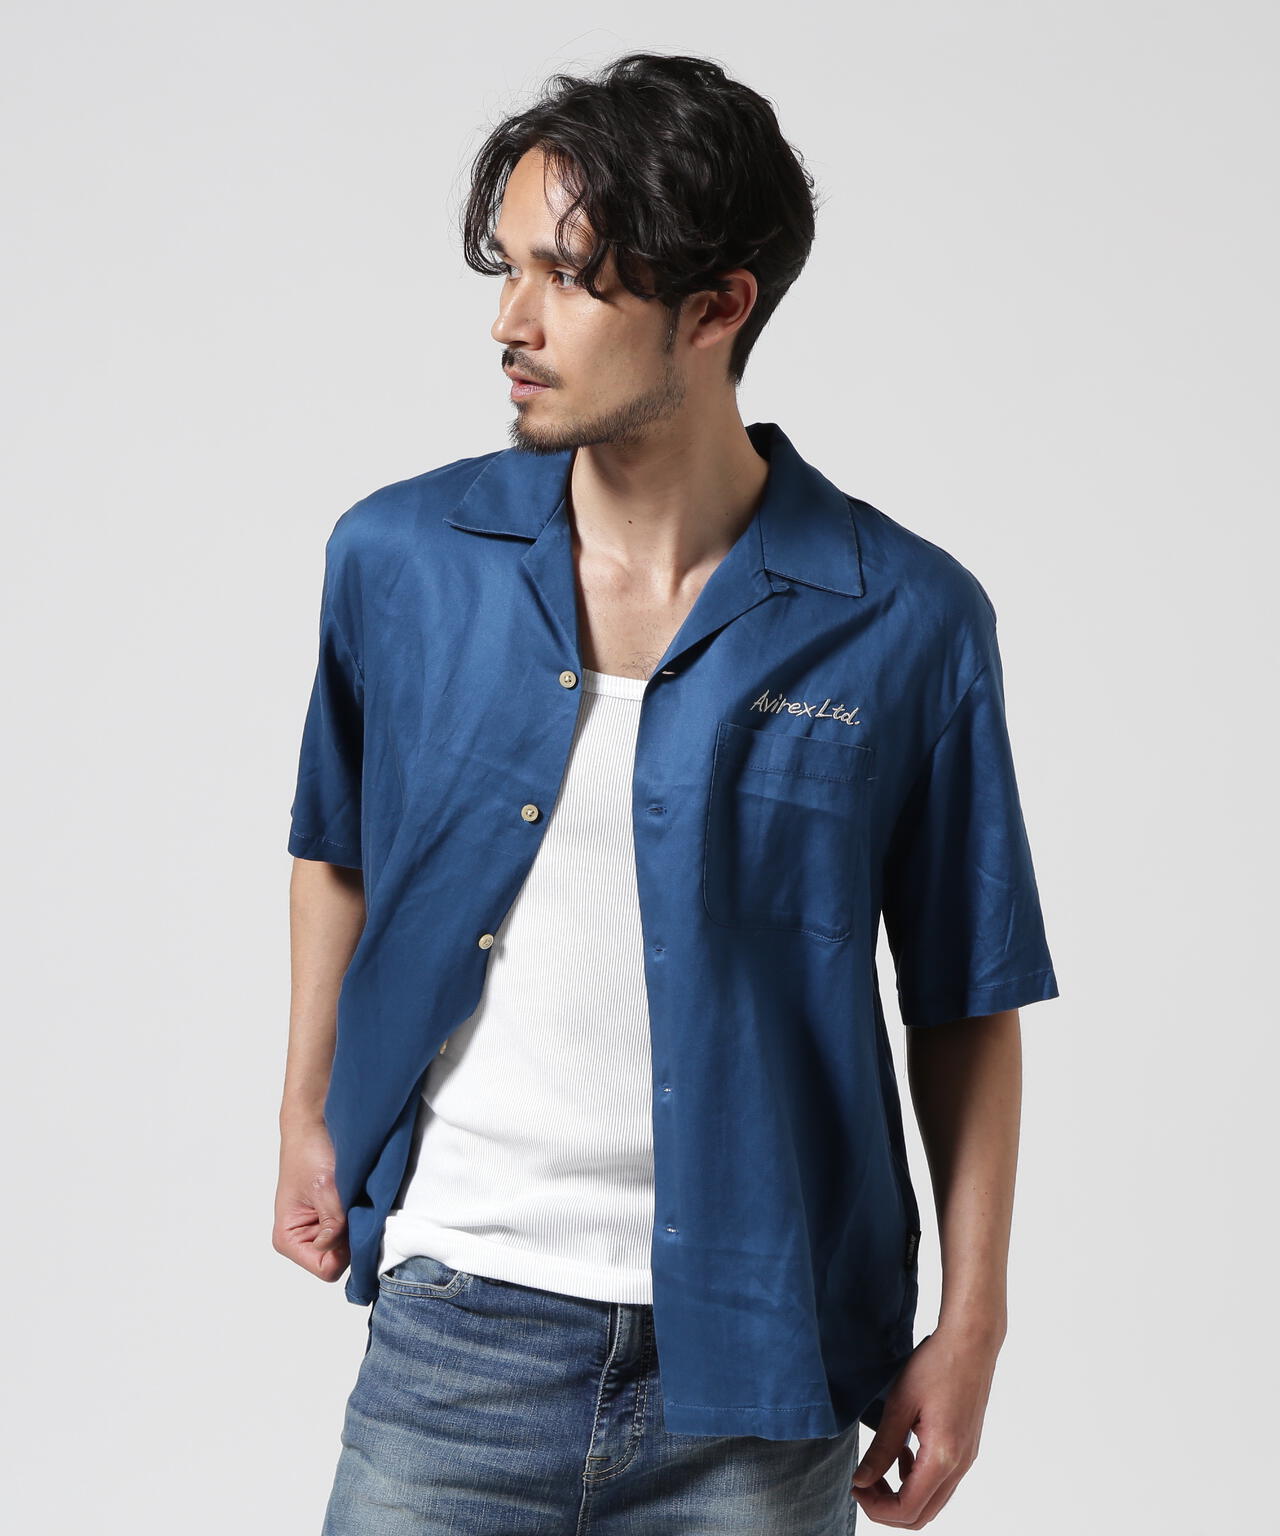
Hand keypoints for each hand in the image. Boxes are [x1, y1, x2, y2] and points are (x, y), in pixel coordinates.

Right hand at [273, 1121, 349, 1282]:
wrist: (314, 1123)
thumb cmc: (309, 1151)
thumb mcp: (325, 1189)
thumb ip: (334, 1224)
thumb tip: (344, 1252)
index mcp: (289, 1239)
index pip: (326, 1269)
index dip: (344, 1252)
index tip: (351, 1224)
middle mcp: (303, 1239)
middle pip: (340, 1260)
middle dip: (352, 1237)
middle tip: (355, 1207)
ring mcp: (319, 1228)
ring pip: (349, 1245)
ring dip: (357, 1224)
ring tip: (355, 1198)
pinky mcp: (333, 1216)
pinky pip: (353, 1228)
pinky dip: (360, 1215)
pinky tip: (358, 1197)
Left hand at [850, 1326, 999, 1526]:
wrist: (972, 1341)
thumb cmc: (936, 1364)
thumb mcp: (900, 1404)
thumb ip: (882, 1448)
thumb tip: (862, 1481)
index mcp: (943, 1458)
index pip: (908, 1509)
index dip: (876, 1508)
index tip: (856, 1488)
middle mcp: (960, 1466)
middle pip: (923, 1515)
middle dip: (888, 1508)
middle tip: (864, 1485)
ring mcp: (967, 1458)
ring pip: (933, 1500)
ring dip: (904, 1494)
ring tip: (880, 1467)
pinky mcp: (967, 1448)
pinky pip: (942, 1481)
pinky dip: (919, 1479)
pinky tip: (904, 1452)